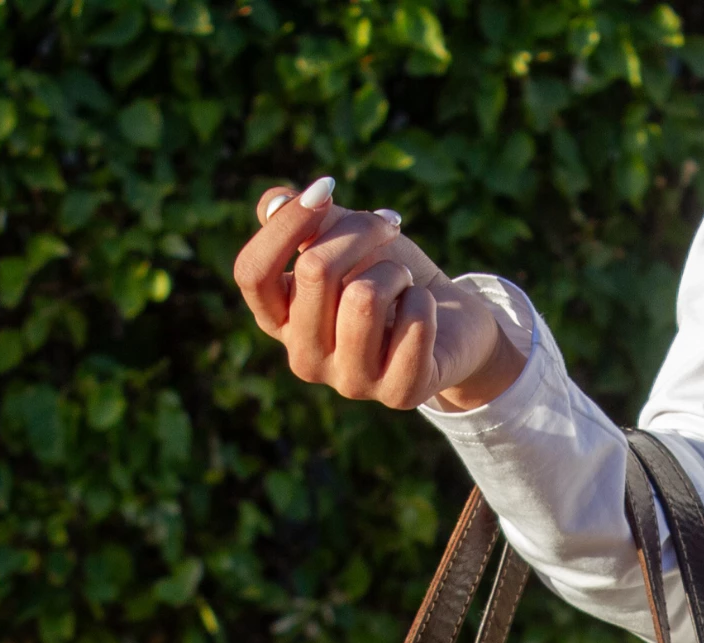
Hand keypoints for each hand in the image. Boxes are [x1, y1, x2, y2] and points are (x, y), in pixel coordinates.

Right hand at [231, 177, 524, 410]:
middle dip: (360, 230)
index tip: (325, 188)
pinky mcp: (399, 393)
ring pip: (364, 297)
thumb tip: (276, 203)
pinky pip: (413, 321)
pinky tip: (423, 311)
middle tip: (388, 225)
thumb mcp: (343, 238)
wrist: (450, 322)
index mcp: (279, 321)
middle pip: (314, 271)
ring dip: (395, 271)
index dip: (286, 225)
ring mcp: (350, 383)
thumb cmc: (386, 274)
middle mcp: (305, 359)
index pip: (253, 274)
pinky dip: (424, 299)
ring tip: (403, 281)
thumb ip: (305, 221)